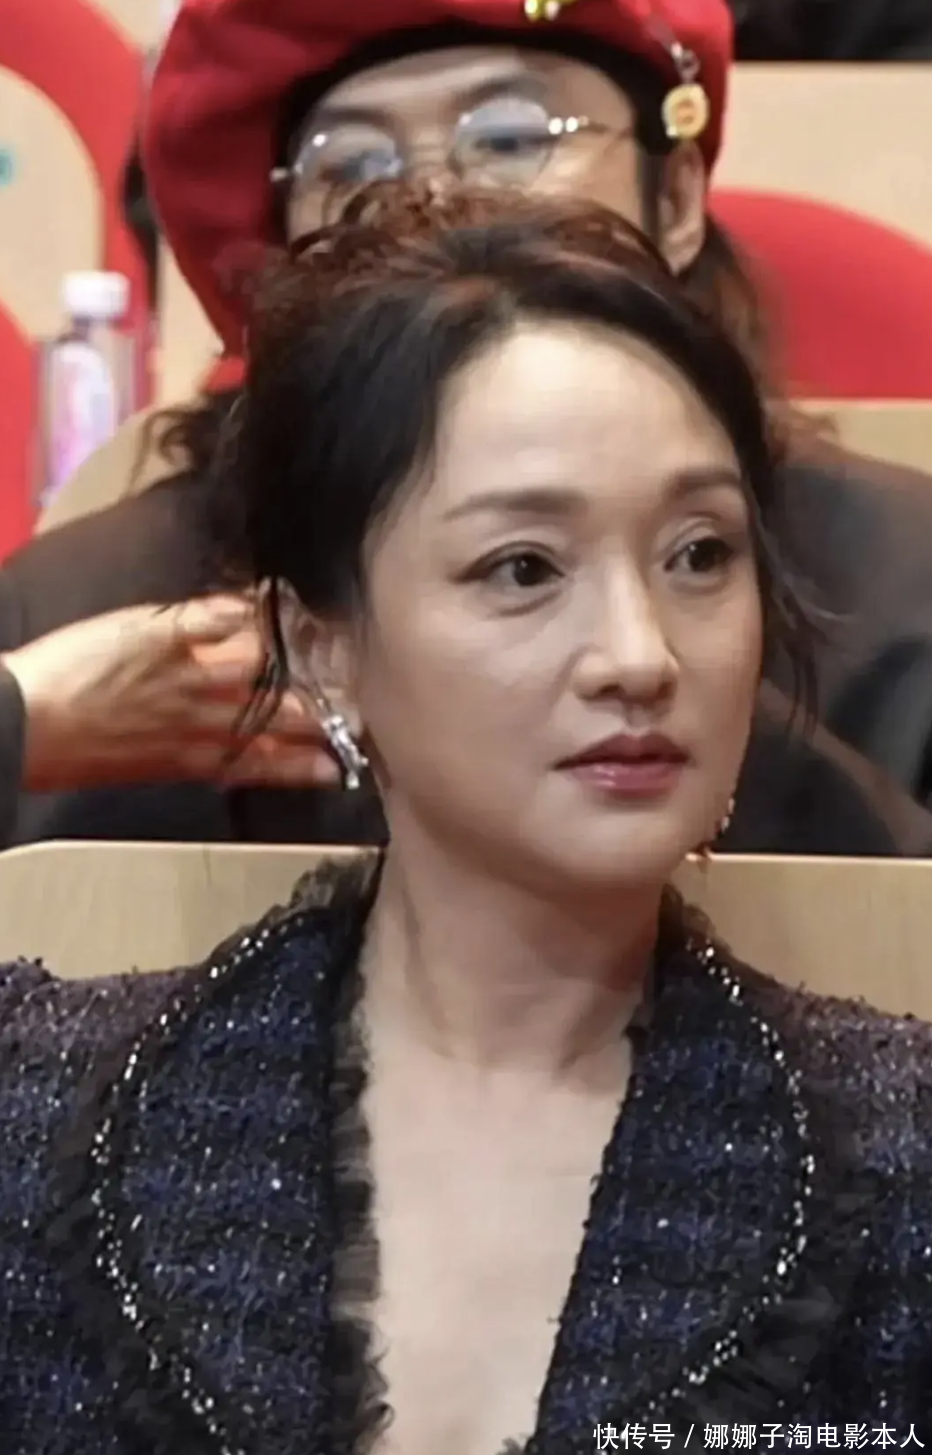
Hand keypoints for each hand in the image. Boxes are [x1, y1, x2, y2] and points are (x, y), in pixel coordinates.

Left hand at [2, 596, 341, 792]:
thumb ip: (187, 757)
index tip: (339, 763)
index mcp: (191, 755)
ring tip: (339, 653)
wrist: (21, 723)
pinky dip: (247, 610)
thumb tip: (225, 759)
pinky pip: (216, 618)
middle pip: (275, 715)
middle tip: (365, 713)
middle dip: (322, 716)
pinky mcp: (161, 633)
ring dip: (300, 660)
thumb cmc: (65, 752)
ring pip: (258, 667)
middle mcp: (200, 716)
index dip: (303, 763)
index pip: (263, 760)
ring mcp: (184, 671)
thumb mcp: (134, 768)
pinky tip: (274, 601)